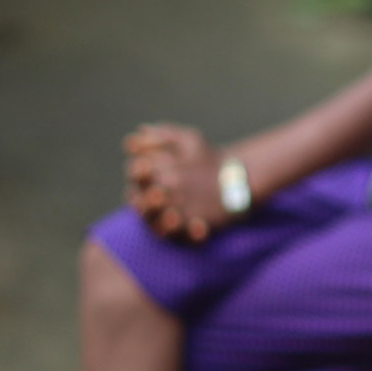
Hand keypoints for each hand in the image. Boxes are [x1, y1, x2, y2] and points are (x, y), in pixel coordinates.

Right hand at [123, 124, 229, 241]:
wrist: (235, 173)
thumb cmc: (203, 155)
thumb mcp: (188, 141)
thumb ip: (164, 136)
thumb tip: (139, 132)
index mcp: (149, 182)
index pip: (136, 180)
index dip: (139, 174)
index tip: (145, 166)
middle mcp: (156, 204)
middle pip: (142, 207)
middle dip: (147, 202)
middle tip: (158, 194)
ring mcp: (173, 219)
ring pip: (159, 227)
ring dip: (165, 224)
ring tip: (174, 216)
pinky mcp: (192, 231)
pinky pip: (189, 238)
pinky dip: (193, 235)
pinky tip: (201, 227)